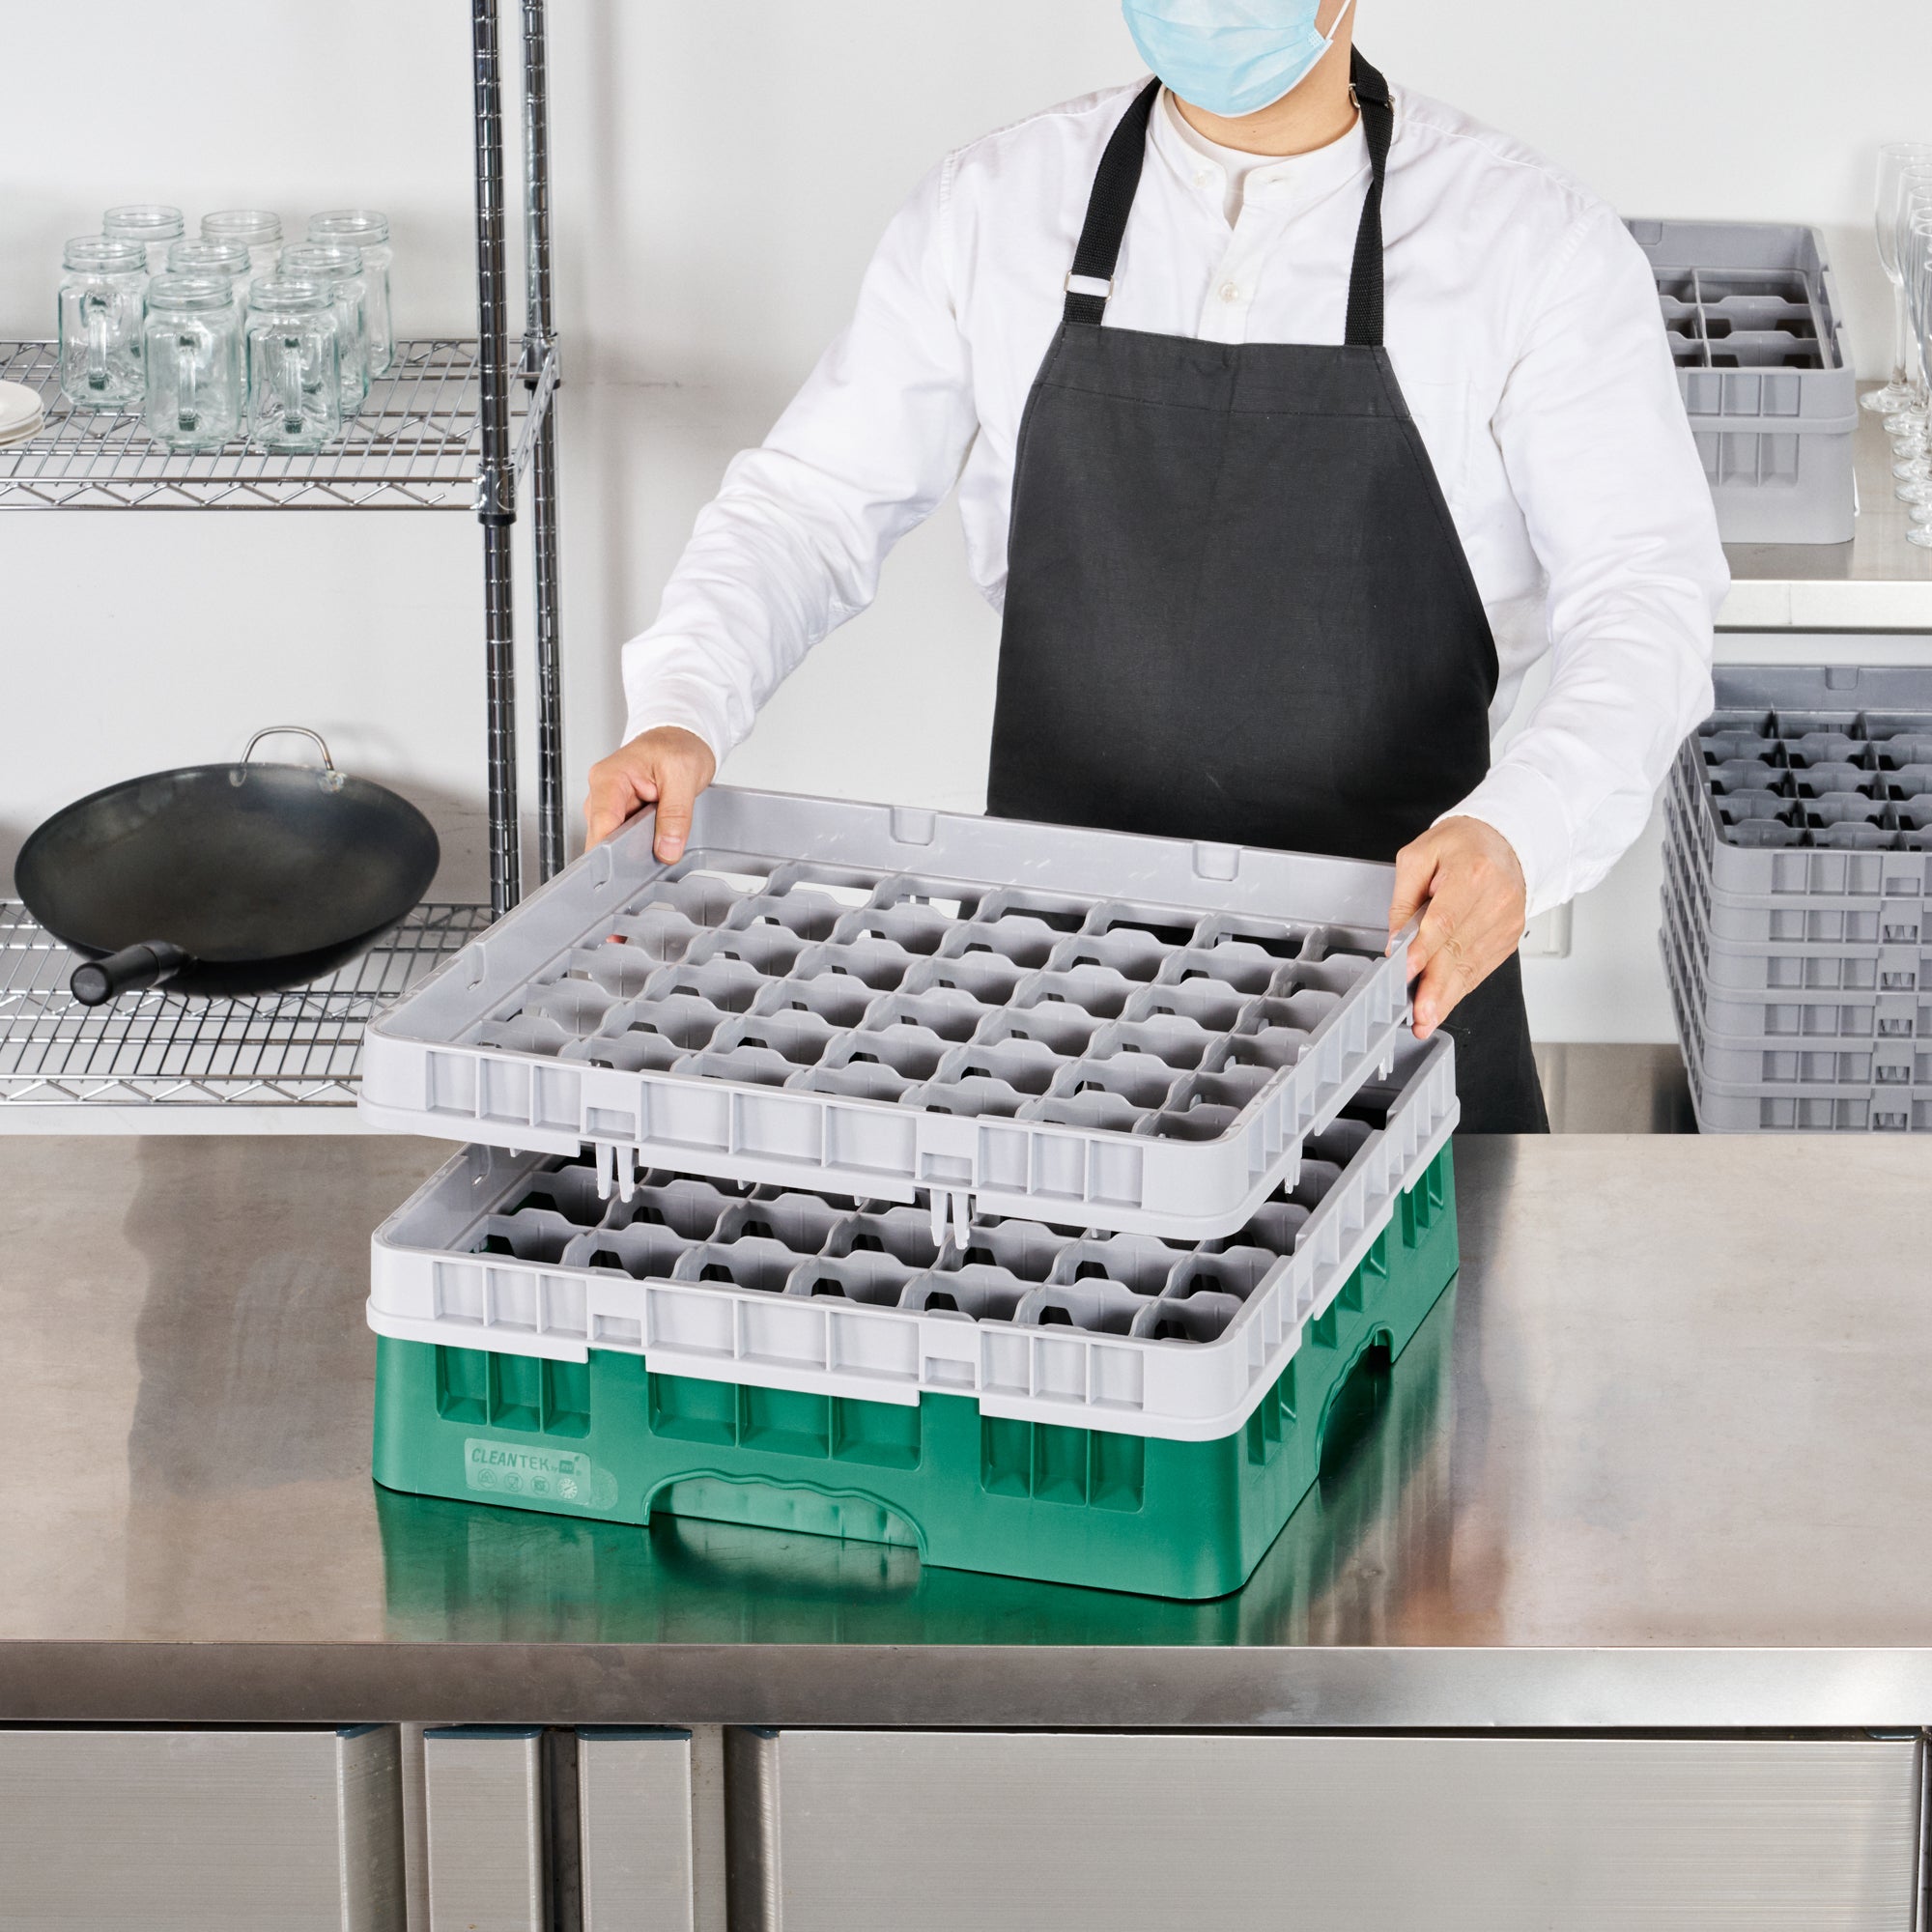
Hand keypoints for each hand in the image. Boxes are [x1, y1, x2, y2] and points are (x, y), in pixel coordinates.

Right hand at [584, 726, 717, 860]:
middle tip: (659, 851)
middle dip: (628, 852)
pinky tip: (658, 837)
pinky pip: (625, 839)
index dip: (613, 851)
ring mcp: (609, 805)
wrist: (680, 738)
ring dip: (637, 848)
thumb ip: (675, 815)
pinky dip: (642, 843)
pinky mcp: (620, 814)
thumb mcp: (685, 776)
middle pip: (604, 838)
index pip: (601, 824)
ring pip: (615, 842)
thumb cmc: (677, 746)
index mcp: (609, 778)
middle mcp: (602, 792)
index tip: (630, 867)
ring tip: (664, 837)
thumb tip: (667, 849)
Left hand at [1387, 816, 1527, 1038]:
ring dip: (1447, 997)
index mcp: (1473, 873)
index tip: (1407, 972)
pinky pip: (1481, 969)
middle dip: (1436, 987)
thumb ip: (1404, 899)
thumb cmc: (1462, 845)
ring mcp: (1506, 922)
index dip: (1425, 950)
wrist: (1505, 840)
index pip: (1445, 919)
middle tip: (1418, 1013)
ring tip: (1426, 1019)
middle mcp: (1496, 900)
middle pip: (1459, 950)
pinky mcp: (1508, 938)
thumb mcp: (1419, 856)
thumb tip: (1396, 941)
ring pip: (1471, 967)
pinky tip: (1443, 1004)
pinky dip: (1460, 989)